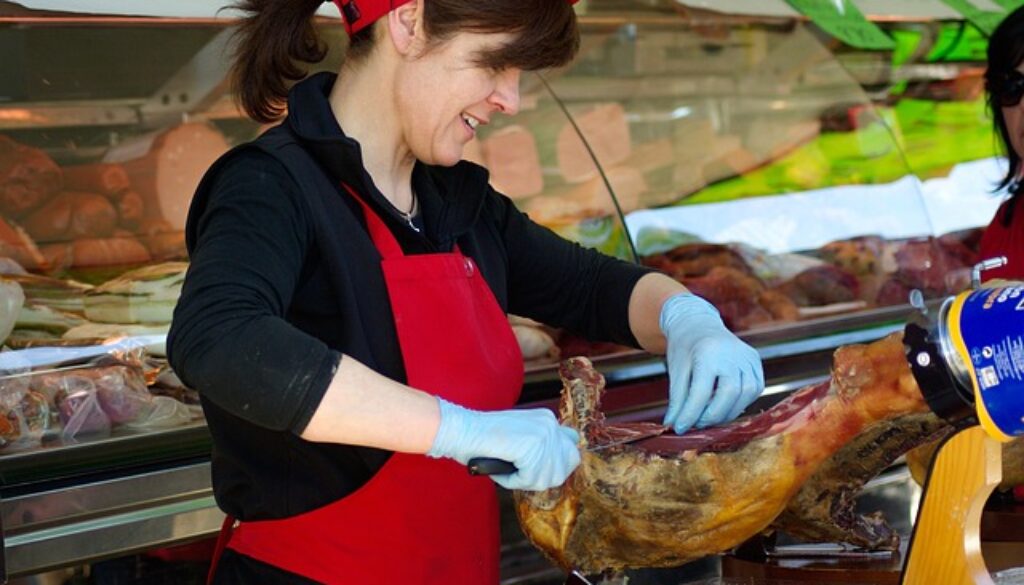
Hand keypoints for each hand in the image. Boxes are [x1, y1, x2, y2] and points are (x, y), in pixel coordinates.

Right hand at [427, 398, 580, 490]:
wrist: (462, 430)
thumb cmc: (484, 439)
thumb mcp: (520, 437)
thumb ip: (540, 446)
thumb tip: (558, 467)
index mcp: (548, 419)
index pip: (572, 446)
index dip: (558, 462)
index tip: (538, 467)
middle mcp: (550, 423)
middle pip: (568, 465)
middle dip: (546, 475)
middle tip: (522, 473)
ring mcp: (543, 434)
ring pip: (547, 477)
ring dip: (525, 481)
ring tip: (506, 469)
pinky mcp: (532, 446)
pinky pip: (529, 480)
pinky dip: (512, 481)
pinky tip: (500, 468)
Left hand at [659, 292, 763, 433]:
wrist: (697, 324)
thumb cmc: (685, 348)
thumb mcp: (676, 371)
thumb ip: (677, 399)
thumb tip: (674, 426)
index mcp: (708, 352)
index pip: (701, 392)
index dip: (690, 414)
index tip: (680, 428)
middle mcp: (732, 352)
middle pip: (728, 394)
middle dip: (712, 416)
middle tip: (696, 424)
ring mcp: (747, 356)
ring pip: (745, 394)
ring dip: (727, 412)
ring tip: (709, 416)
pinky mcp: (755, 361)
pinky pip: (754, 389)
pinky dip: (740, 402)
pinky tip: (724, 405)